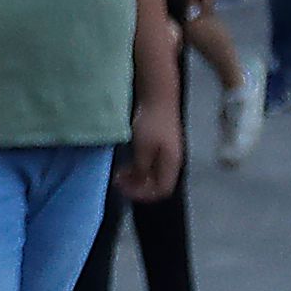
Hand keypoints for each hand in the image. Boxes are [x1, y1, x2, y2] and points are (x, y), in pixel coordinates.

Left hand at [121, 91, 183, 205]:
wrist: (157, 96)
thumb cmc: (151, 121)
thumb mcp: (143, 148)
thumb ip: (142, 167)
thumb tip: (139, 181)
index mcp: (171, 163)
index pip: (161, 190)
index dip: (143, 194)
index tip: (124, 189)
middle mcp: (172, 161)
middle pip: (157, 184)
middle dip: (137, 186)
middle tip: (118, 182)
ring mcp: (166, 152)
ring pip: (152, 174)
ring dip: (136, 177)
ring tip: (119, 174)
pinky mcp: (160, 144)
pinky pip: (150, 164)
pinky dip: (137, 167)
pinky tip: (126, 163)